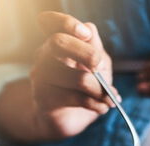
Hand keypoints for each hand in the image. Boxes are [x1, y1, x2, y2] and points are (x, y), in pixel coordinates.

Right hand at [30, 11, 117, 138]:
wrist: (68, 118)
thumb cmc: (84, 87)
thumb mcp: (96, 65)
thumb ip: (94, 47)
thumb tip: (90, 32)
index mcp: (58, 41)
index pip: (53, 22)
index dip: (67, 23)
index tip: (85, 34)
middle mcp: (44, 55)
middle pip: (59, 42)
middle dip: (86, 53)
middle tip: (100, 66)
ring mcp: (41, 76)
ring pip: (76, 77)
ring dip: (99, 90)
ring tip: (109, 99)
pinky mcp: (43, 98)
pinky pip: (75, 98)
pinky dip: (95, 104)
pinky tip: (102, 108)